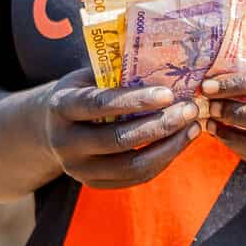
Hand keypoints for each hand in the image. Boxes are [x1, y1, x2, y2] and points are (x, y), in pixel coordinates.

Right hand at [37, 69, 202, 188]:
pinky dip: (162, 160)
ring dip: (168, 146)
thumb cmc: (81, 91)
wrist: (52, 127)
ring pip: (131, 165)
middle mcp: (65, 142)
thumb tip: (162, 62)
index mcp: (60, 107)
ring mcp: (79, 169)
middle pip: (119, 140)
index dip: (135, 100)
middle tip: (190, 108)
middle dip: (160, 124)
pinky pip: (135, 177)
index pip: (100, 104)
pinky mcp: (95, 183)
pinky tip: (181, 141)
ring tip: (193, 126)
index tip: (168, 93)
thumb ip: (115, 73)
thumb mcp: (88, 76)